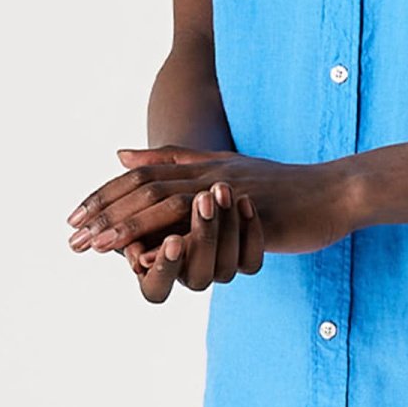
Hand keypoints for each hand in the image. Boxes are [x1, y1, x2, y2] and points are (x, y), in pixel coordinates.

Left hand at [68, 146, 358, 259]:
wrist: (335, 192)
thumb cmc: (287, 190)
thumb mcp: (230, 172)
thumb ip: (180, 163)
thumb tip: (128, 156)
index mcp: (202, 167)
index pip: (141, 177)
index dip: (107, 195)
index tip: (77, 217)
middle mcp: (207, 173)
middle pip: (143, 188)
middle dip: (105, 211)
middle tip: (72, 235)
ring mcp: (225, 190)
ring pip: (165, 203)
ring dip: (129, 224)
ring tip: (97, 244)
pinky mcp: (245, 209)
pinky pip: (203, 222)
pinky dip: (173, 233)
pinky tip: (151, 250)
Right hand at [119, 181, 265, 304]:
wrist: (216, 191)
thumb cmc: (168, 193)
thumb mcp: (152, 185)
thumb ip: (140, 177)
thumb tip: (122, 155)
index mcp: (156, 270)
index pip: (156, 287)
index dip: (164, 267)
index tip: (172, 239)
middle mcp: (188, 275)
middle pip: (198, 277)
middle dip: (202, 237)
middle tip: (203, 198)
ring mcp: (218, 270)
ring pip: (225, 267)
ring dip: (224, 228)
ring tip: (221, 187)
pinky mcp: (245, 260)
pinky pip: (252, 259)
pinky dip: (251, 230)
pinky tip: (245, 201)